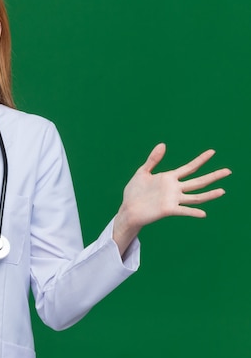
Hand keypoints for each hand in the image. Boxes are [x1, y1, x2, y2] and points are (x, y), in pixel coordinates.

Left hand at [113, 143, 230, 252]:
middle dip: (213, 176)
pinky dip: (193, 212)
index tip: (212, 152)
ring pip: (195, 196)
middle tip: (228, 171)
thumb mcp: (142, 172)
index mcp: (169, 178)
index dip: (201, 160)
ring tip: (222, 190)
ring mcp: (173, 199)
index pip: (189, 168)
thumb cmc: (134, 192)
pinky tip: (203, 213)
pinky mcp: (168, 210)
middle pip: (198, 181)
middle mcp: (174, 189)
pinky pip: (183, 211)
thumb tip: (163, 144)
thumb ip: (153, 159)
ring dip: (209, 194)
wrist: (128, 208)